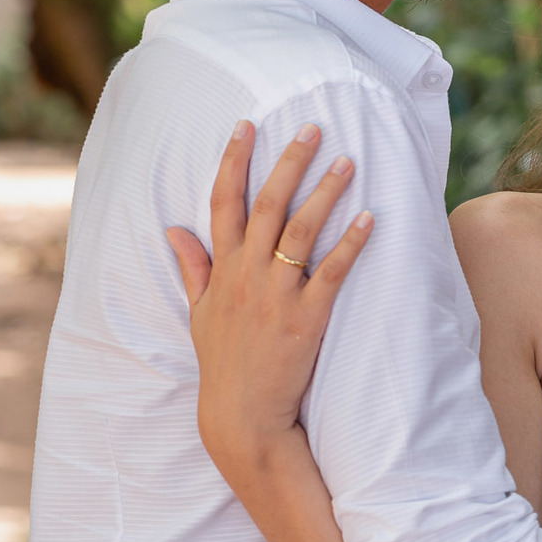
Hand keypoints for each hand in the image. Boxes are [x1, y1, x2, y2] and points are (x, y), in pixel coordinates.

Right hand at [166, 122, 372, 473]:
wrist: (241, 416)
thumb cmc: (223, 365)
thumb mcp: (198, 314)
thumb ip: (192, 268)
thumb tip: (173, 230)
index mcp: (222, 270)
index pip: (223, 203)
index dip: (234, 161)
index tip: (247, 126)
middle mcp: (247, 275)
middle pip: (266, 205)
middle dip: (289, 162)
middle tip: (313, 128)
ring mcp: (276, 295)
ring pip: (300, 230)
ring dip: (325, 192)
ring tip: (347, 162)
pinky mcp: (305, 318)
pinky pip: (331, 272)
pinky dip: (350, 244)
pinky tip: (369, 219)